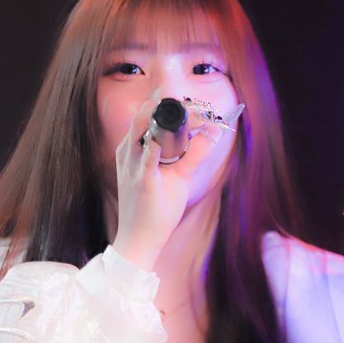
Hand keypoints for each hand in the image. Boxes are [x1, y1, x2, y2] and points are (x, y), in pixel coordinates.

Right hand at [111, 90, 228, 270]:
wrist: (138, 240)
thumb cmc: (152, 208)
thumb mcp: (175, 176)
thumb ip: (194, 154)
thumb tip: (215, 133)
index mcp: (132, 148)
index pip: (146, 114)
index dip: (168, 104)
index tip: (193, 103)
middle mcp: (129, 152)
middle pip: (143, 115)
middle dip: (168, 103)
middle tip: (198, 104)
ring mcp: (133, 165)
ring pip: (141, 128)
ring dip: (162, 115)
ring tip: (191, 110)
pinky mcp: (141, 180)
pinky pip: (146, 158)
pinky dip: (157, 144)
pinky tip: (165, 136)